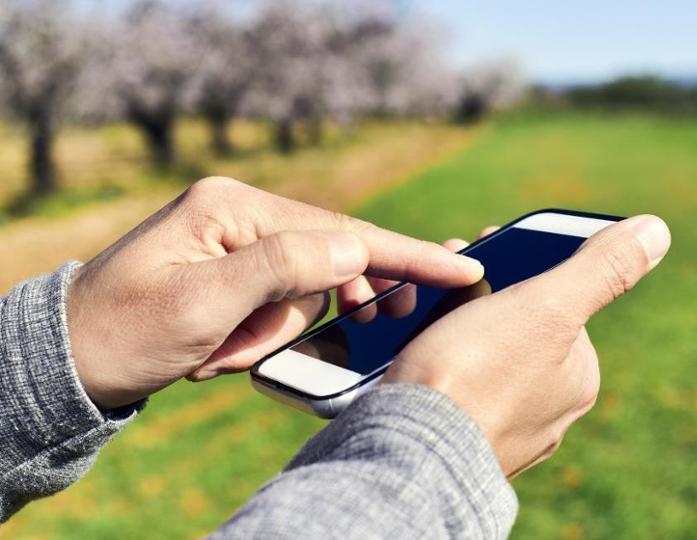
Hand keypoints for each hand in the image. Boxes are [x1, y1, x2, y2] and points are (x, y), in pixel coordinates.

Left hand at [67, 177, 483, 408]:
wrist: (69, 363)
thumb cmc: (124, 333)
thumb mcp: (201, 305)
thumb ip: (283, 268)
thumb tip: (354, 249)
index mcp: (234, 207)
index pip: (341, 232)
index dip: (405, 254)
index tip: (462, 269)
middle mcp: (241, 213)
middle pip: (328, 258)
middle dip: (316, 309)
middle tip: (329, 332)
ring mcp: (237, 242)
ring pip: (304, 290)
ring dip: (271, 333)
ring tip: (219, 355)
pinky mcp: (233, 271)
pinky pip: (278, 304)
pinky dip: (257, 336)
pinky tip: (217, 352)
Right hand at [385, 215, 670, 476]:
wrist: (407, 452)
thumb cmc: (476, 374)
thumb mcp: (547, 306)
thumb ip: (602, 268)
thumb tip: (656, 231)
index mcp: (577, 379)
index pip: (558, 303)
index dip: (522, 267)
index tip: (485, 245)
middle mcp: (548, 413)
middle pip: (517, 329)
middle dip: (483, 295)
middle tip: (446, 272)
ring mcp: (501, 432)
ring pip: (482, 358)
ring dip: (453, 326)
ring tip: (421, 308)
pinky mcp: (457, 444)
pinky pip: (452, 389)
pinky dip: (436, 365)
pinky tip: (413, 356)